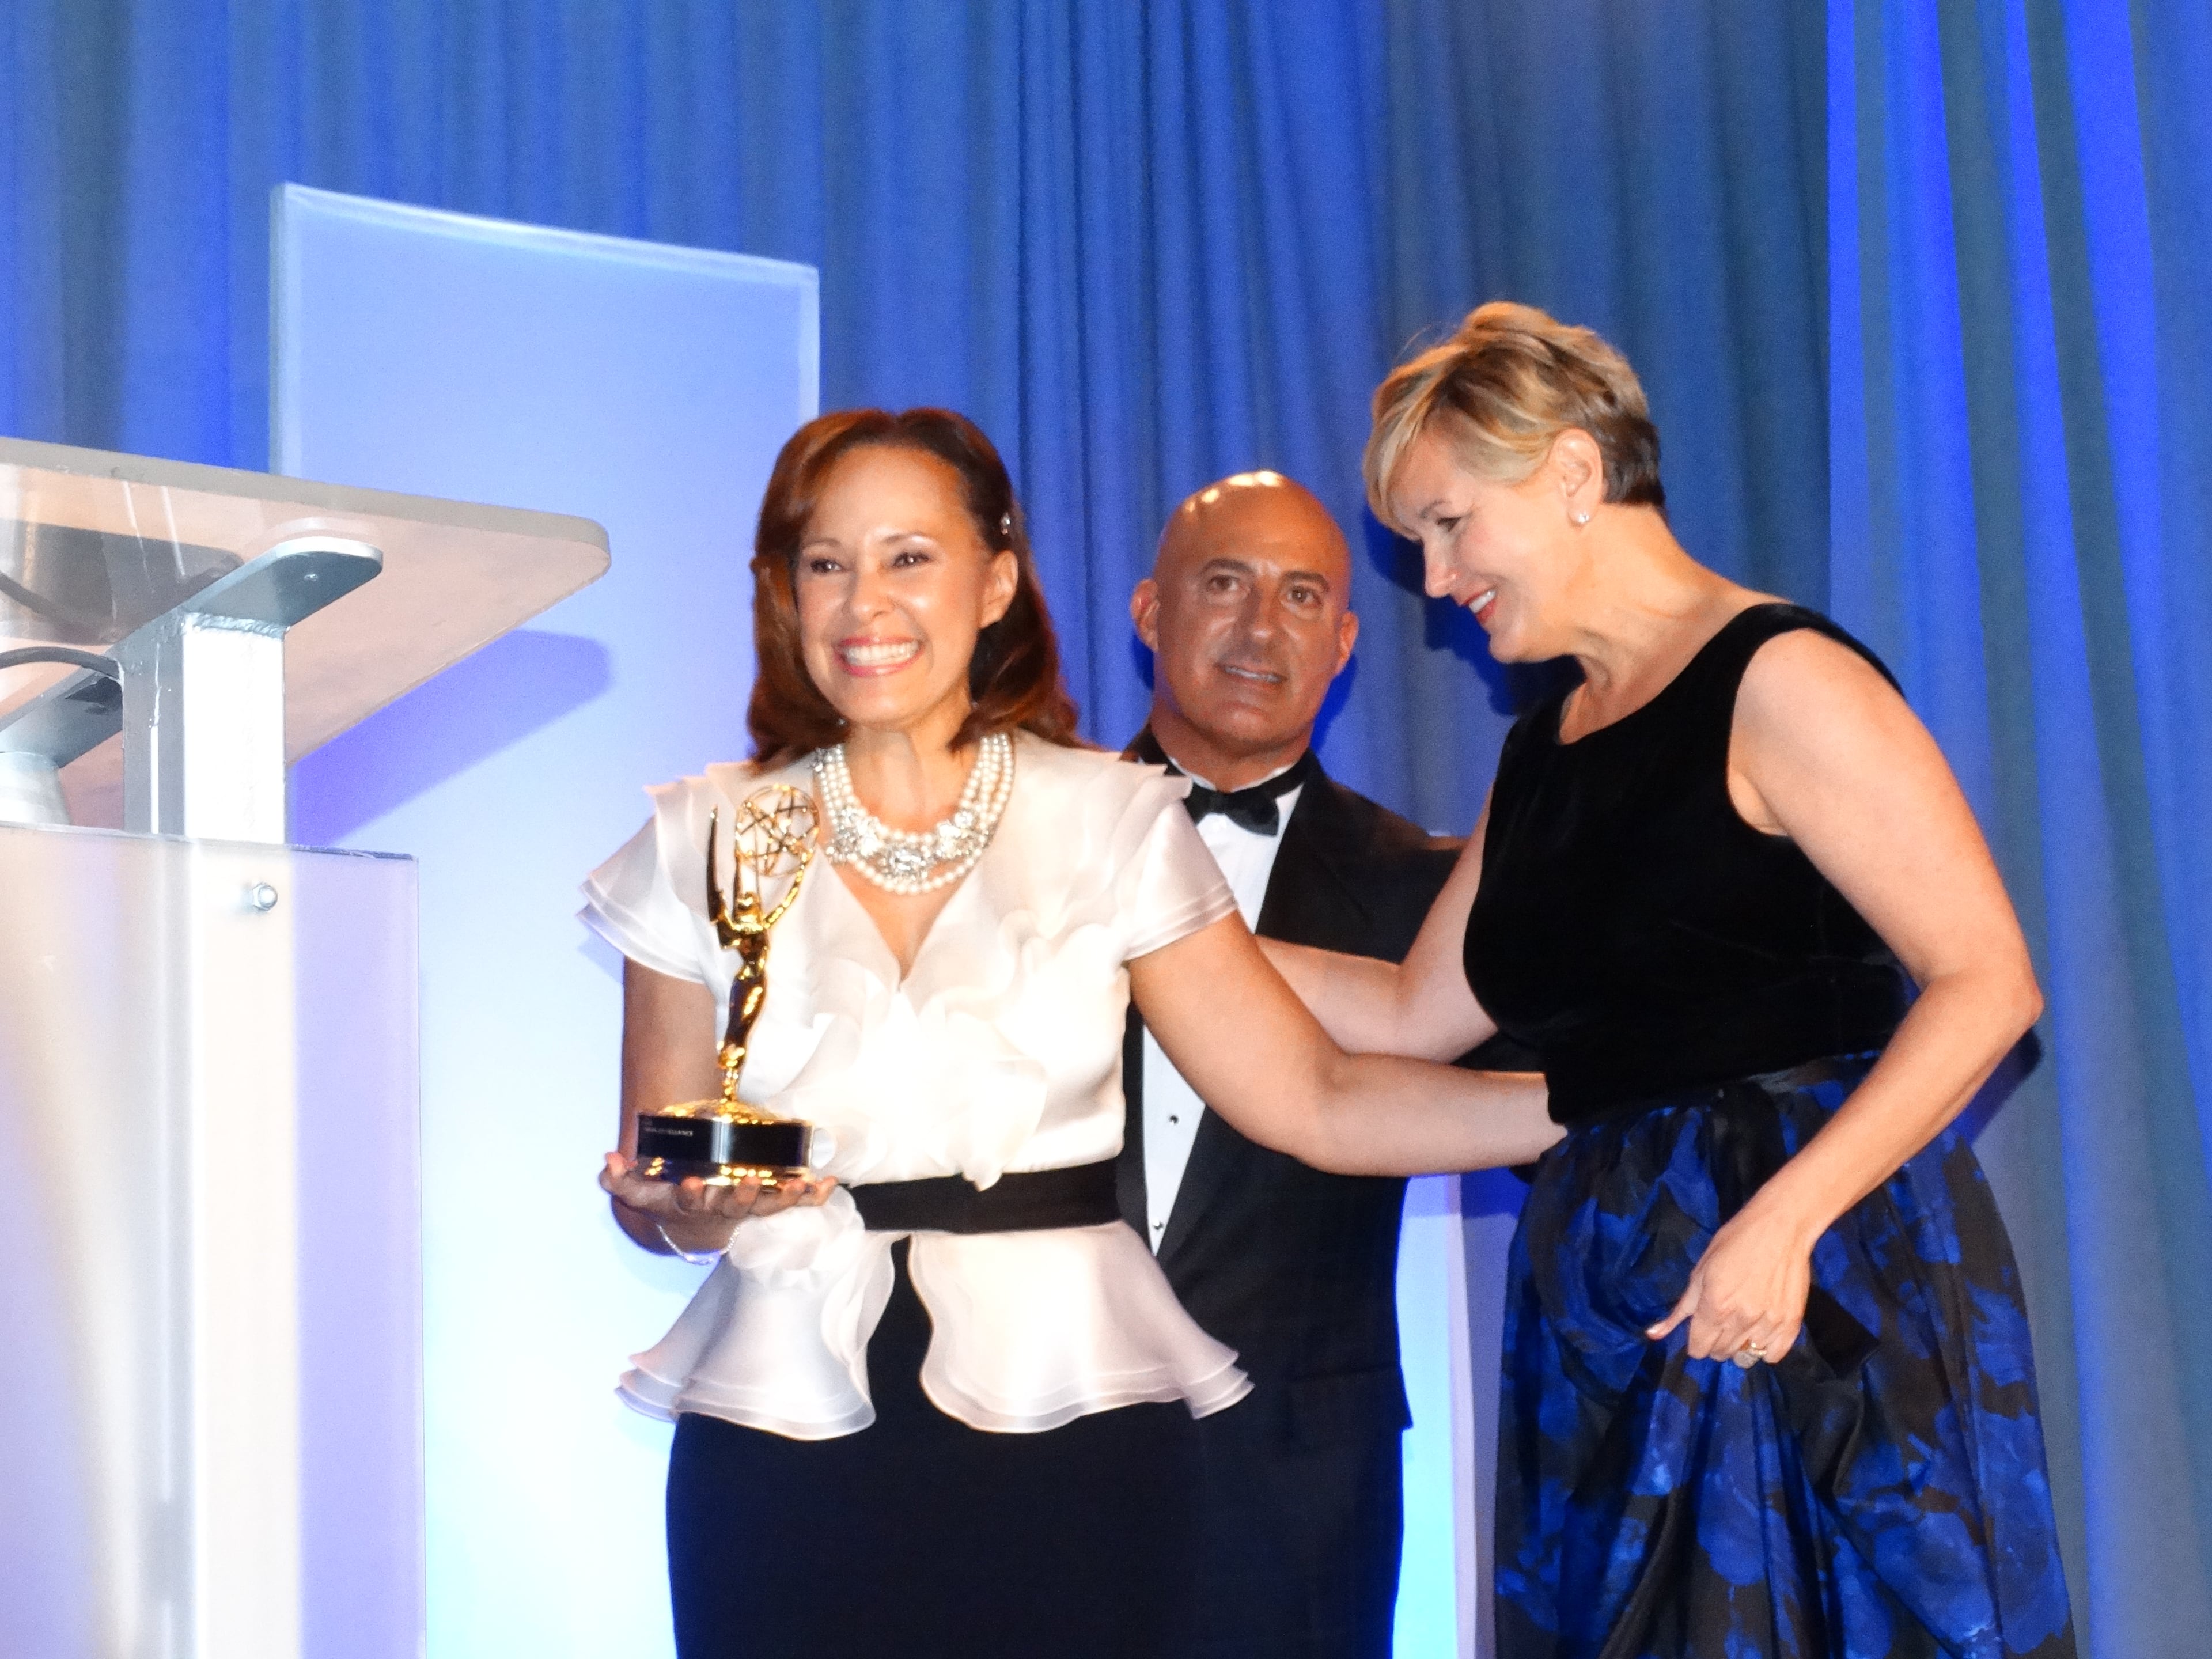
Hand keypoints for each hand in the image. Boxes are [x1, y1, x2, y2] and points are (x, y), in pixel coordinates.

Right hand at [600, 1152, 836, 1257]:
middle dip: (742, 1196)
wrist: (697, 1229)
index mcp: (691, 1205)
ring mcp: (749, 1209)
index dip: (690, 1193)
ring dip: (785, 1197)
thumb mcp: (641, 1193)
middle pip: (734, 1207)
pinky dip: (813, 1196)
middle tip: (750, 1181)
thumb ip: (619, 1179)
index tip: (691, 1182)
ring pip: (769, 1207)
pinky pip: (795, 1203)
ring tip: (800, 1185)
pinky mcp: (769, 1204)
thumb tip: (609, 1157)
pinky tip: (830, 1183)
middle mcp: (722, 1210)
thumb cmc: (669, 1202)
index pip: (688, 1201)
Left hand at [1645, 1197, 1816, 1365]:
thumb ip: (1681, 1308)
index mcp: (1714, 1306)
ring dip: (1738, 1345)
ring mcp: (1769, 1324)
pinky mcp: (1791, 1323)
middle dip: (1715, 1341)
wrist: (1780, 1228)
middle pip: (1720, 1354)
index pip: (1698, 1349)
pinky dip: (1764, 1348)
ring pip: (1745, 1357)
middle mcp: (1741, 1320)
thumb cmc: (1734, 1242)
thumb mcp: (1700, 1271)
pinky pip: (1773, 1355)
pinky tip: (1760, 1331)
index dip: (1695, 1341)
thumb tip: (1653, 1334)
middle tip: (1721, 1320)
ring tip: (1741, 1323)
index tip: (1700, 1329)